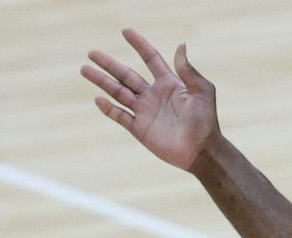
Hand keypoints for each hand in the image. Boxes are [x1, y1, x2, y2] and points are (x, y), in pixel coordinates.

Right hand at [81, 29, 219, 170]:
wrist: (202, 150)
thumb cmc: (206, 121)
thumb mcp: (202, 91)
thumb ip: (188, 70)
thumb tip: (180, 45)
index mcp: (169, 83)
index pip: (150, 59)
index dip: (139, 45)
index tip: (125, 32)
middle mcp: (154, 95)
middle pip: (126, 75)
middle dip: (109, 64)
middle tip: (91, 52)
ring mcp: (145, 112)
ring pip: (119, 93)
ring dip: (102, 81)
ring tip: (85, 69)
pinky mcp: (140, 129)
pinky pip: (121, 116)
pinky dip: (109, 109)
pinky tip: (98, 99)